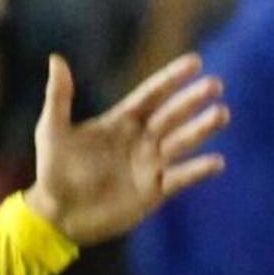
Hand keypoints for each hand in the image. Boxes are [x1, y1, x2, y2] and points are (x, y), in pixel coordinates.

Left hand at [24, 52, 229, 244]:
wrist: (58, 215)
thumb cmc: (53, 170)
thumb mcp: (52, 130)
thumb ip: (59, 96)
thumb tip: (56, 59)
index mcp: (120, 121)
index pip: (152, 94)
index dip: (172, 78)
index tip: (195, 62)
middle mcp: (140, 140)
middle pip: (172, 115)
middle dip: (192, 100)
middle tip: (215, 84)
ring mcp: (149, 165)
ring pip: (181, 142)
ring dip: (201, 129)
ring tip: (221, 114)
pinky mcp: (154, 191)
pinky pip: (180, 178)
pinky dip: (198, 170)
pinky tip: (216, 161)